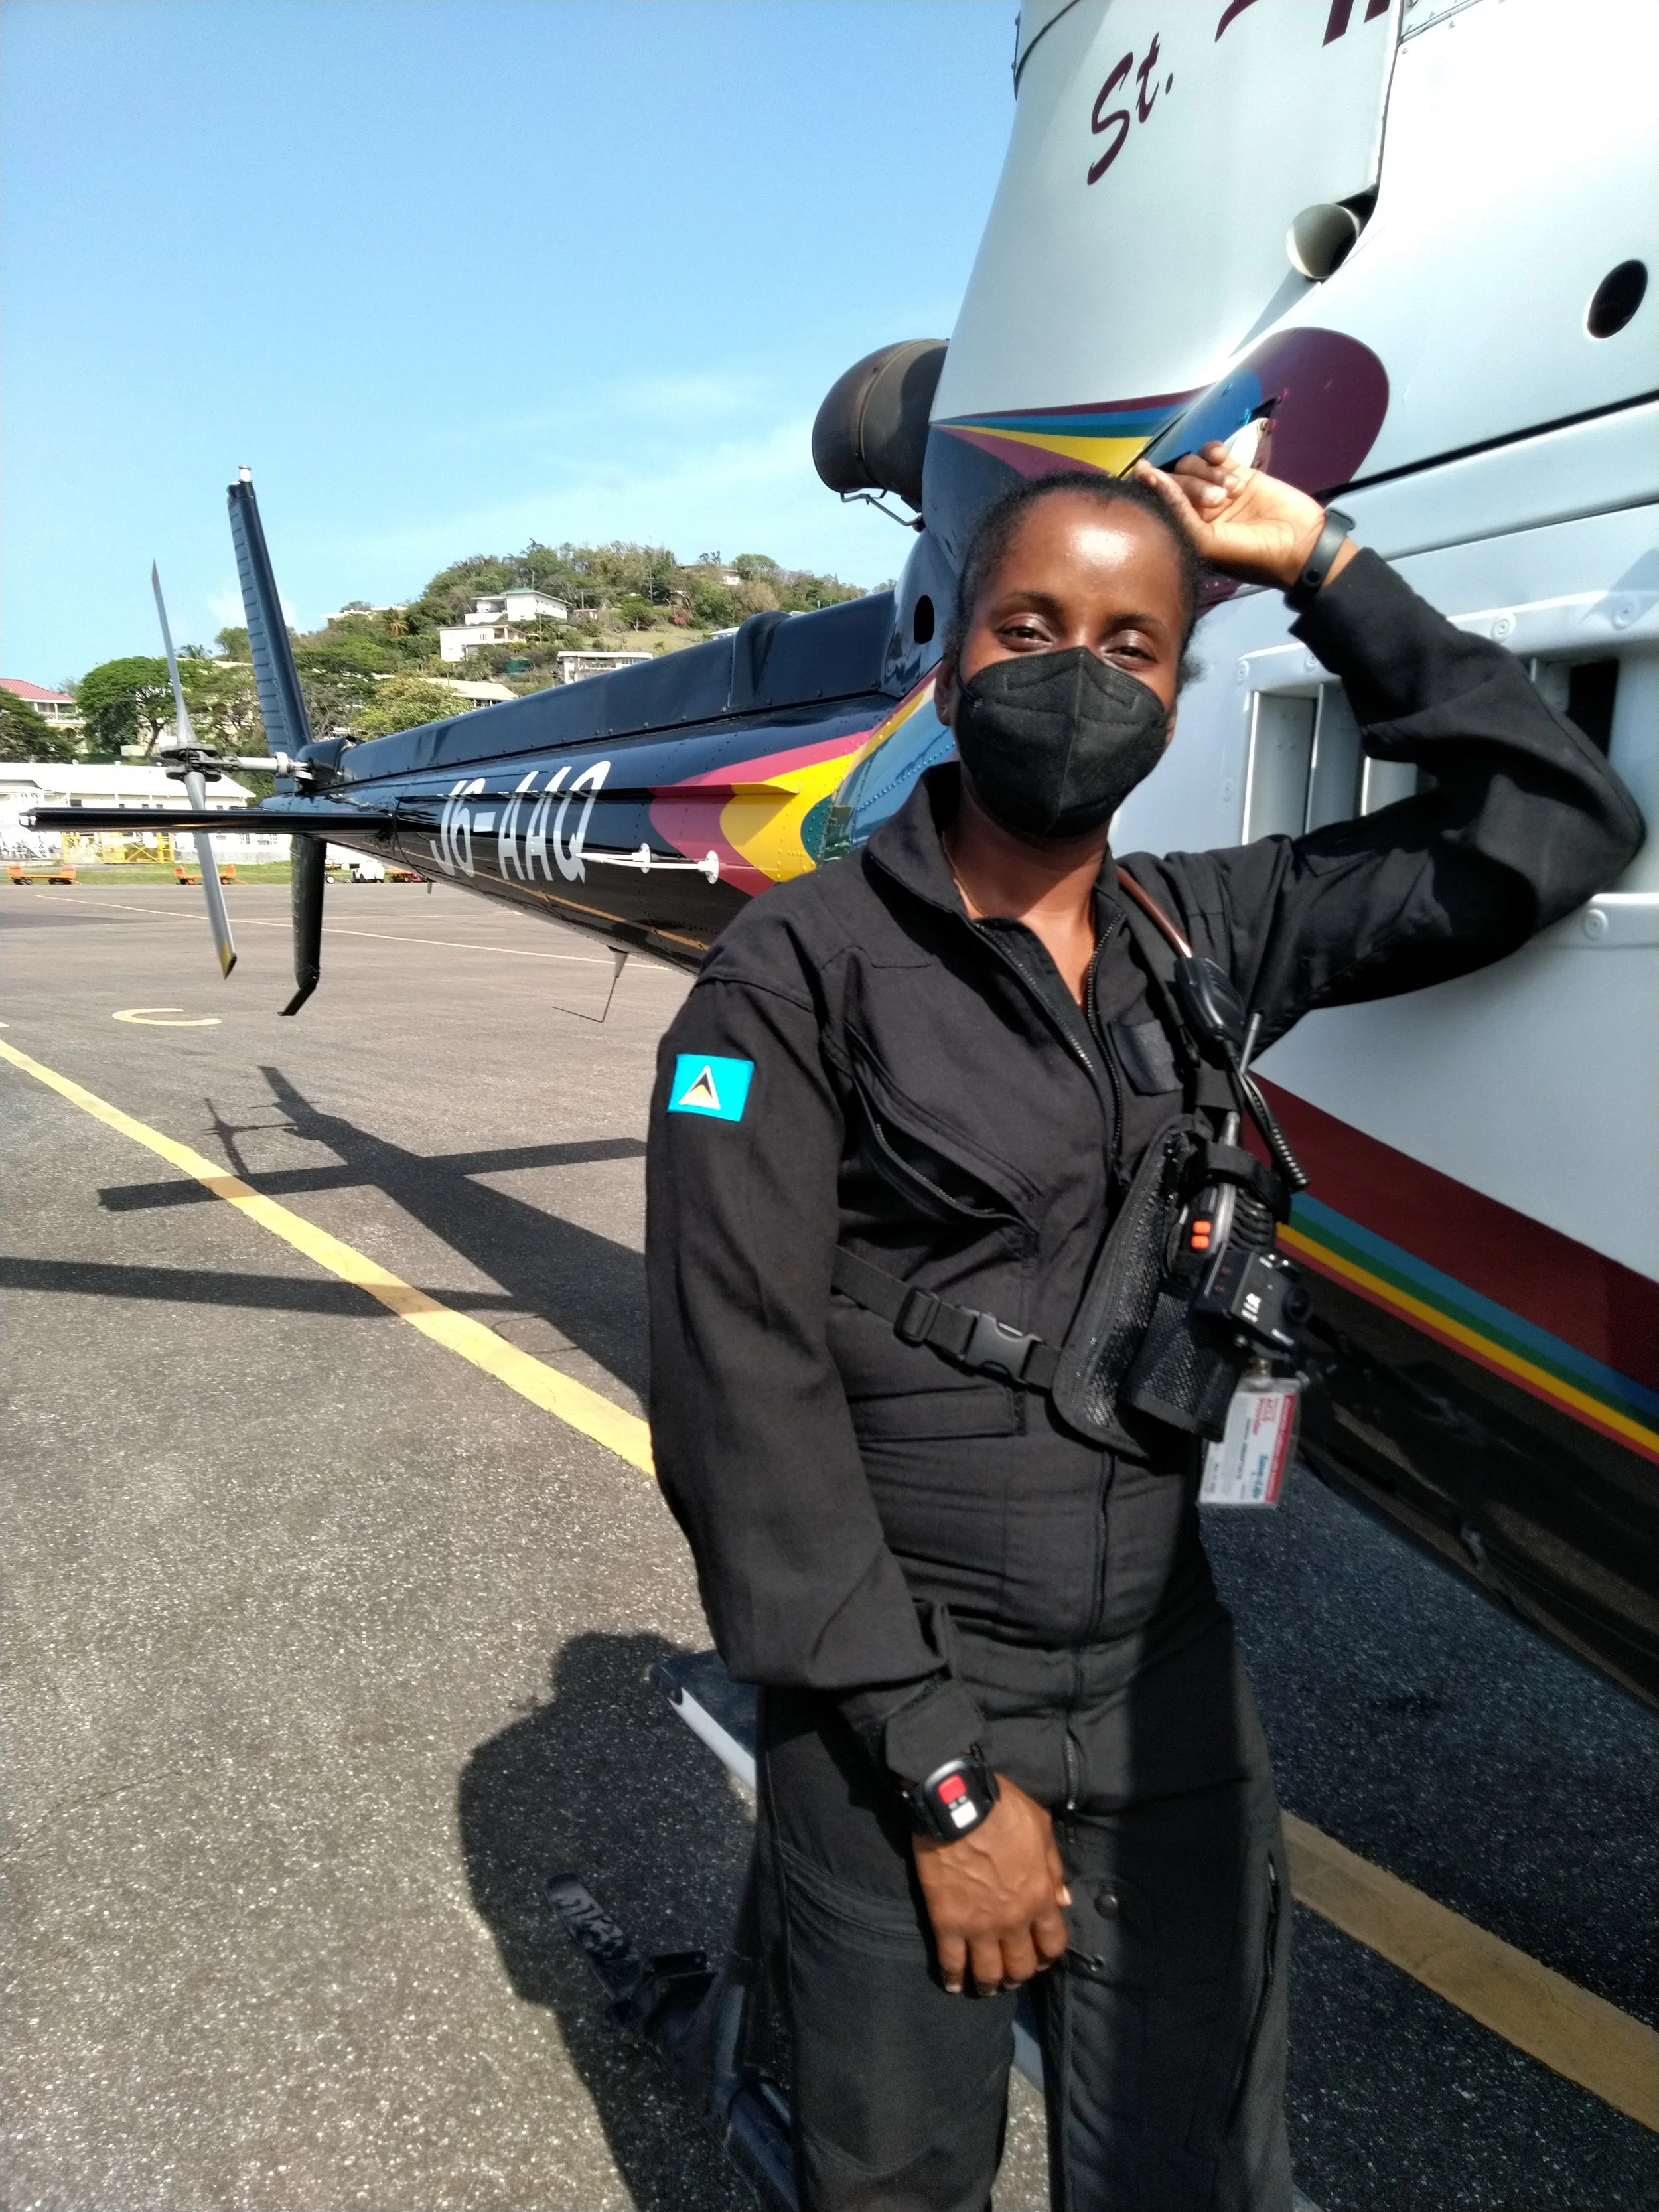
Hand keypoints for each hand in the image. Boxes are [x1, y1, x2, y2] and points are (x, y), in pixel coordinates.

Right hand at [913, 1776, 1070, 1994]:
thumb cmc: (1004, 1811)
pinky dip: (953, 1977)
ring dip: (990, 1984)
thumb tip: (1064, 1901)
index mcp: (1039, 1898)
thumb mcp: (1042, 1830)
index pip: (1052, 1944)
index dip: (1048, 1955)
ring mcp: (979, 1926)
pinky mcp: (947, 1923)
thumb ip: (1053, 1868)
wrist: (958, 1805)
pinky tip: (953, 1983)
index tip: (1041, 1957)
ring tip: (986, 1985)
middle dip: (1019, 1974)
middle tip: (1012, 1974)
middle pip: (1021, 1966)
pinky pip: (951, 1962)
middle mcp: (1013, 1921)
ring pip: (989, 1973)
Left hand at [1132, 443, 1355, 594]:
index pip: (1159, 503)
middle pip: (1177, 481)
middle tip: (1217, 502)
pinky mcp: (1239, 474)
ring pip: (1194, 464)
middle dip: (1193, 485)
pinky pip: (1214, 453)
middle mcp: (1196, 511)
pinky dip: (1214, 451)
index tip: (1144, 469)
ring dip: (1209, 473)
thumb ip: (1177, 510)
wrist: (1301, 544)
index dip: (1150, 485)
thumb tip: (1148, 475)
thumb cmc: (1251, 553)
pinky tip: (1222, 458)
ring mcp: (1217, 490)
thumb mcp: (1208, 541)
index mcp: (1185, 531)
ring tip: (1233, 492)